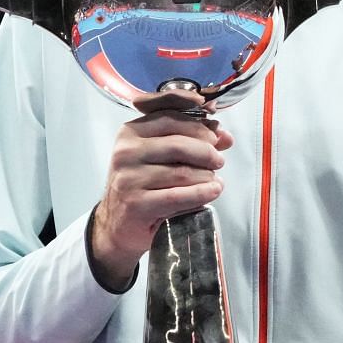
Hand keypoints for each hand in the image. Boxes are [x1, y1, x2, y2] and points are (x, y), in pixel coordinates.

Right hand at [88, 89, 233, 287]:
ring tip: (214, 180)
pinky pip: (178, 196)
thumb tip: (224, 136)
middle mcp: (126, 153)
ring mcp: (129, 179)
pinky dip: (201, 193)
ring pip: (182, 172)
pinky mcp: (136, 204)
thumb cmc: (142, 186)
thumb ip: (191, 141)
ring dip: (206, 176)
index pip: (171, 119)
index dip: (199, 127)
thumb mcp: (161, 157)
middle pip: (179, 145)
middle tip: (218, 161)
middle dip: (206, 153)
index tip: (215, 138)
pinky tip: (213, 191)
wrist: (118, 223)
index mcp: (130, 133)